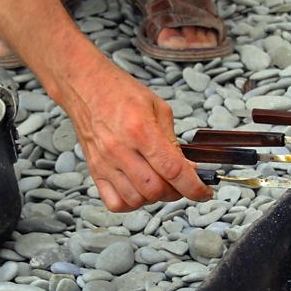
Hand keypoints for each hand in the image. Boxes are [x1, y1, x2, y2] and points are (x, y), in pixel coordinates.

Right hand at [60, 57, 213, 211]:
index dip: (194, 187)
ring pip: (137, 199)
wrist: (86, 87)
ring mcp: (104, 162)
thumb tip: (188, 169)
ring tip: (159, 182)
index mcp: (140, 130)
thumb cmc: (121, 93)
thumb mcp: (158, 108)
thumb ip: (173, 142)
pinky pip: (115, 203)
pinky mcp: (94, 171)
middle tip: (180, 182)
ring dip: (154, 197)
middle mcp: (120, 149)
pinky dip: (131, 203)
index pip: (173, 170)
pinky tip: (138, 189)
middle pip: (155, 190)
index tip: (204, 192)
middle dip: (176, 191)